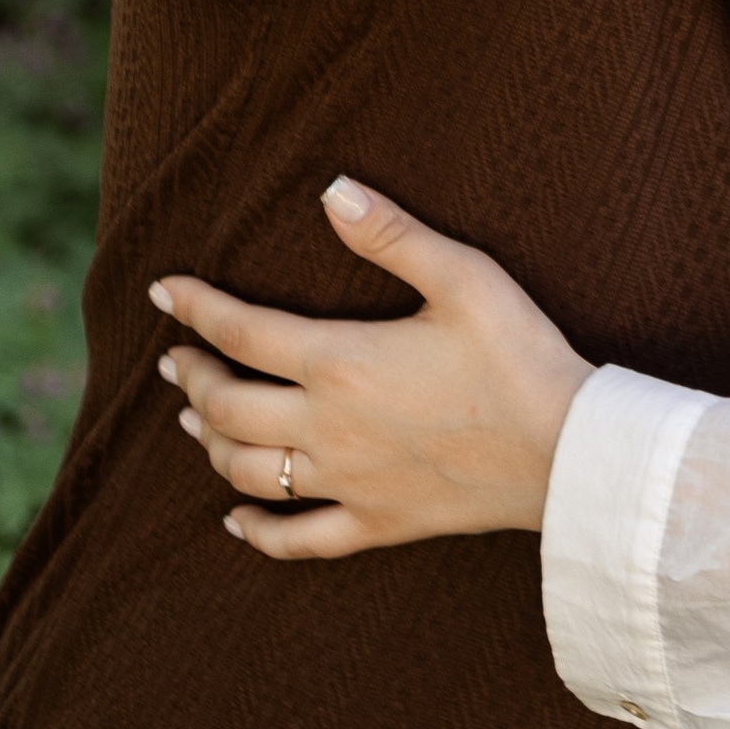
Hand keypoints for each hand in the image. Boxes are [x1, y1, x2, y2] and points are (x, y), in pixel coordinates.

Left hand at [151, 179, 593, 558]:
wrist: (566, 450)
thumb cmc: (519, 354)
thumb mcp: (465, 276)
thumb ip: (392, 234)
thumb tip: (331, 189)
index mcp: (342, 361)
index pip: (241, 332)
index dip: (195, 308)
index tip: (163, 290)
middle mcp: (328, 428)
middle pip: (228, 407)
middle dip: (192, 378)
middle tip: (177, 360)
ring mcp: (347, 482)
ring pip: (246, 472)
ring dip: (210, 443)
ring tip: (195, 421)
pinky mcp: (375, 522)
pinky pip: (296, 538)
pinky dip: (255, 531)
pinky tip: (234, 520)